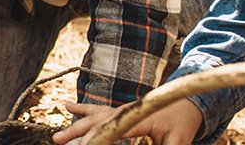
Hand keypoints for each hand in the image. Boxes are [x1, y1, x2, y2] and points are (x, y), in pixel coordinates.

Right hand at [54, 99, 202, 144]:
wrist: (186, 103)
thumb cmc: (183, 123)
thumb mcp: (178, 141)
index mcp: (138, 116)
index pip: (113, 128)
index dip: (97, 138)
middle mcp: (124, 110)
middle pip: (96, 122)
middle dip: (78, 133)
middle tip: (58, 142)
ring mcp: (120, 109)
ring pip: (93, 117)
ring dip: (75, 126)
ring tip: (57, 138)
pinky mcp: (119, 111)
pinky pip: (98, 110)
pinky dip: (82, 109)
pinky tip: (68, 106)